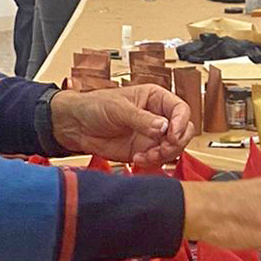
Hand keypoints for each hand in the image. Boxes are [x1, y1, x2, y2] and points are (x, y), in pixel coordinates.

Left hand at [49, 85, 192, 165]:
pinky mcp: (144, 151)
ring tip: (145, 155)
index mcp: (155, 98)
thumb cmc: (94, 106)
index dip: (181, 123)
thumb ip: (142, 119)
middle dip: (175, 142)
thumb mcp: (119, 109)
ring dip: (163, 155)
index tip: (172, 134)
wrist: (76, 126)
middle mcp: (158, 117)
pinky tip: (138, 159)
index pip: (180, 109)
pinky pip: (159, 160)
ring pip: (174, 148)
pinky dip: (152, 162)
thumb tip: (164, 127)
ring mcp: (152, 136)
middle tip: (162, 148)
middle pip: (183, 130)